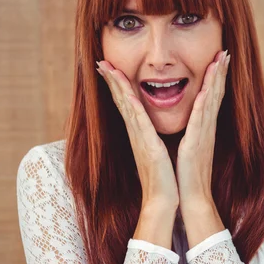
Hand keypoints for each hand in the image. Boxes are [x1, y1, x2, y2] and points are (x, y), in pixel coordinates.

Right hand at [96, 61, 179, 211]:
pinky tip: (126, 93)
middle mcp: (136, 134)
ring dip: (118, 86)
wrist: (163, 200)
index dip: (118, 86)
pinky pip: (139, 122)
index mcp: (140, 134)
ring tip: (107, 68)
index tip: (110, 69)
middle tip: (101, 62)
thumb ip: (151, 140)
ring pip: (127, 106)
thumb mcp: (156, 153)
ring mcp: (140, 140)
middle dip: (112, 80)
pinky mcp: (148, 147)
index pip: (127, 105)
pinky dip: (132, 106)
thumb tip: (149, 132)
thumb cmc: (162, 178)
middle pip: (121, 101)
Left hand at [176, 49, 230, 212]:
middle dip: (220, 73)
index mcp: (203, 130)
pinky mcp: (196, 144)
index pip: (211, 99)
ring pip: (211, 102)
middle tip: (224, 52)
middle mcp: (207, 129)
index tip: (218, 60)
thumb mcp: (189, 150)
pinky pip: (201, 120)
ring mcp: (204, 135)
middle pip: (216, 95)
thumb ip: (192, 136)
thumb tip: (190, 128)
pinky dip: (205, 103)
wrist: (192, 197)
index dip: (216, 79)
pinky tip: (208, 89)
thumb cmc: (188, 176)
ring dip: (216, 80)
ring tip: (221, 60)